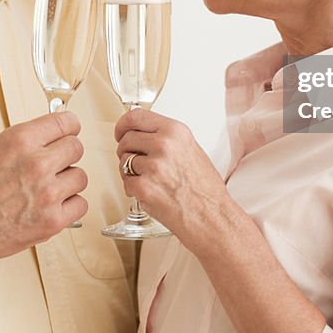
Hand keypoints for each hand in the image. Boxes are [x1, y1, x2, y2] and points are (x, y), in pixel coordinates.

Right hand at [0, 111, 86, 269]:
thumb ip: (23, 140)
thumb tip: (47, 136)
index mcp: (21, 140)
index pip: (66, 122)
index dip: (68, 128)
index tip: (68, 133)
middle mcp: (37, 164)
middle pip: (76, 148)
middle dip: (65, 155)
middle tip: (54, 164)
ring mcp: (47, 193)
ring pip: (80, 176)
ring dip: (67, 182)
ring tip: (48, 189)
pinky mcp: (52, 221)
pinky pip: (80, 204)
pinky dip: (69, 206)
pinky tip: (53, 206)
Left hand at [114, 109, 231, 246]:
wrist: (211, 216)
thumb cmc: (205, 188)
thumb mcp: (191, 149)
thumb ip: (167, 138)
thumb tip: (143, 133)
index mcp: (176, 132)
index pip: (136, 116)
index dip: (123, 125)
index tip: (121, 131)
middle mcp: (164, 145)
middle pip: (126, 139)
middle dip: (126, 151)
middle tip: (136, 161)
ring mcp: (153, 166)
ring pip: (124, 161)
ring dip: (129, 171)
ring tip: (148, 179)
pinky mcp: (144, 187)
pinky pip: (125, 182)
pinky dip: (133, 188)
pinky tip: (148, 192)